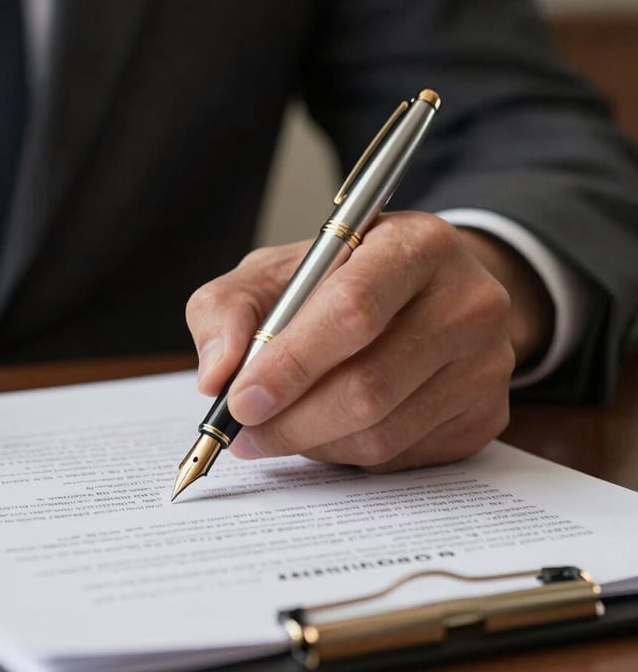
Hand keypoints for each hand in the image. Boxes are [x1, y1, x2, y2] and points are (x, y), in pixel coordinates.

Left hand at [186, 211, 551, 471]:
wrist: (423, 294)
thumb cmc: (341, 280)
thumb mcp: (278, 271)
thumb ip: (229, 308)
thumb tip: (215, 374)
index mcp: (416, 245)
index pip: (353, 309)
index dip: (291, 362)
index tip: (240, 399)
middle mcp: (469, 300)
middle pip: (368, 385)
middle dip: (290, 419)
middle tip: (244, 432)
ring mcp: (487, 363)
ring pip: (381, 432)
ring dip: (312, 441)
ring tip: (278, 427)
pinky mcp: (487, 414)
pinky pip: (401, 456)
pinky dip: (347, 453)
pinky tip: (328, 429)